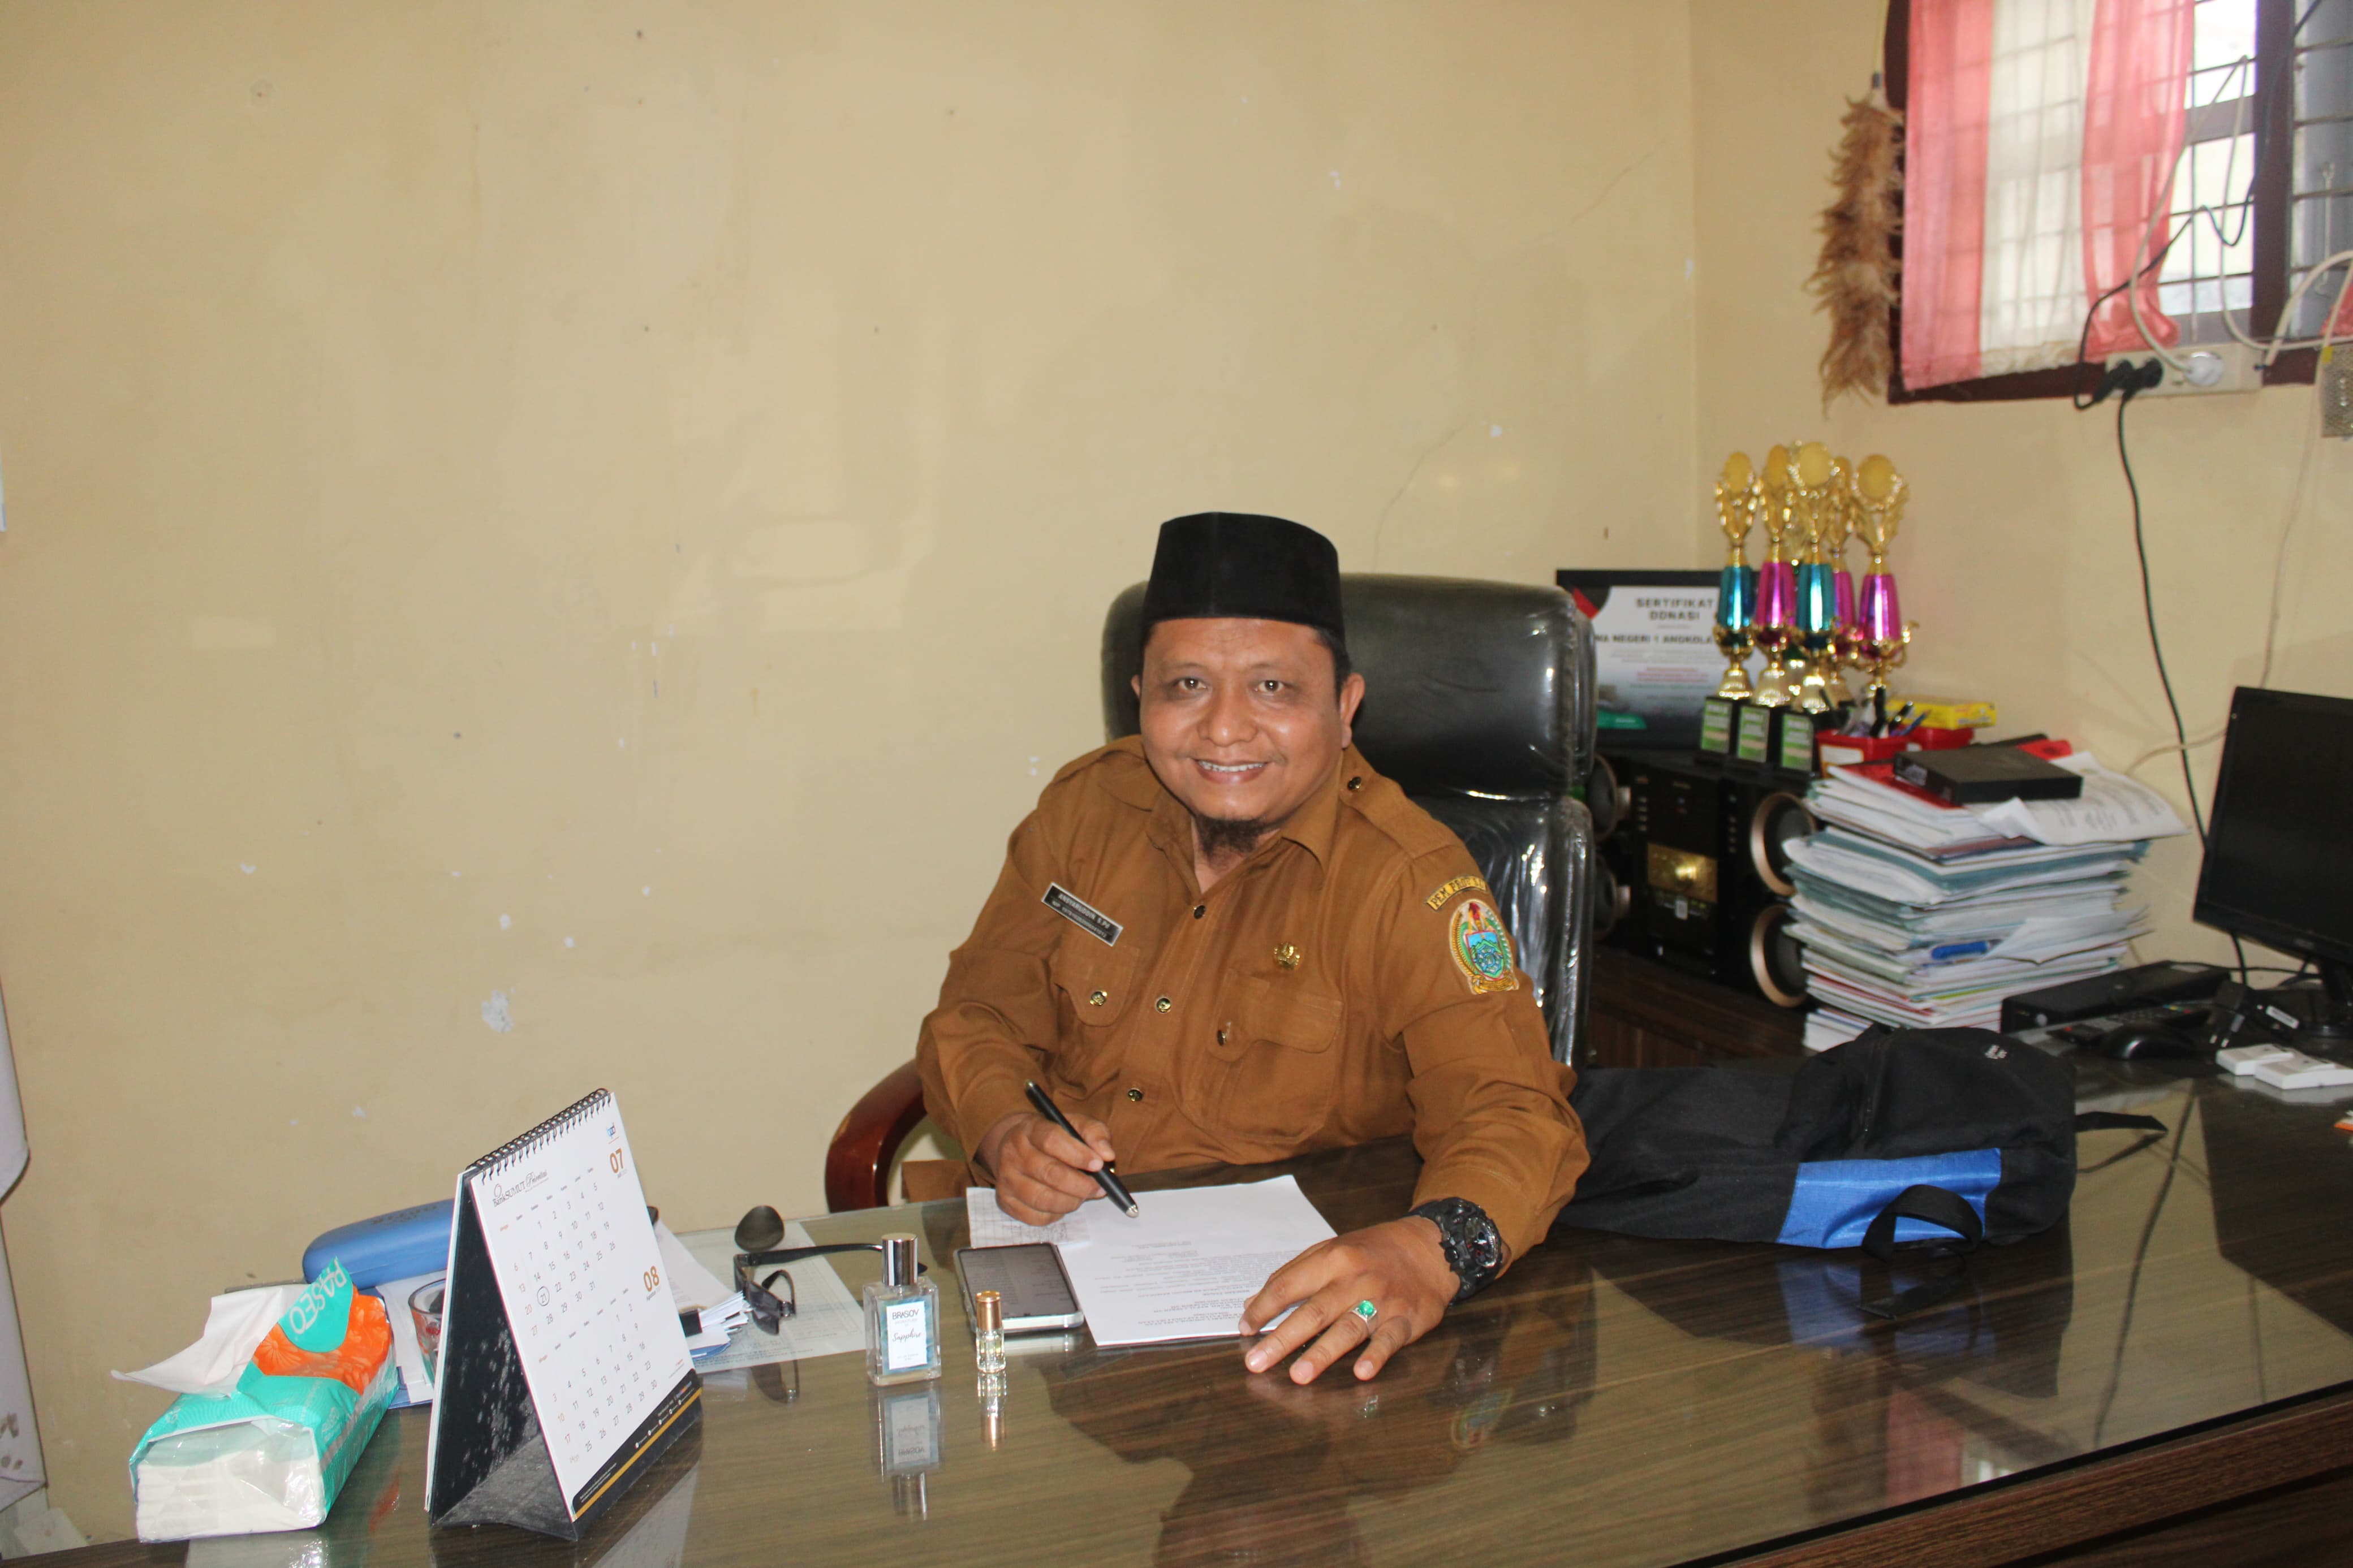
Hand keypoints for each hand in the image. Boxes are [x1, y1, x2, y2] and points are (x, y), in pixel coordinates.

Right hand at [975, 1110, 1115, 1225]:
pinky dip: (1056, 1214)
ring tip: (1083, 1195)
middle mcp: (1013, 1153)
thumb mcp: (1075, 1125)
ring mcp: (1007, 1179)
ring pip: (1043, 1199)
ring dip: (1071, 1201)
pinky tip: (1063, 1203)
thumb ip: (1095, 1133)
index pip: (1052, 1140)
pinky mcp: (1006, 1201)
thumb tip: (1107, 1154)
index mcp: (1030, 1129)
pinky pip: (1037, 1217)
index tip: (1099, 1164)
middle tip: (1099, 1187)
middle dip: (1081, 1184)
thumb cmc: (1054, 1138)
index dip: (1078, 1154)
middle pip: (1049, 1173)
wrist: (1018, 1148)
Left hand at [1237, 1216, 1457, 1383]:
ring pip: (1348, 1328)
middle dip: (1282, 1339)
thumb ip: (1293, 1275)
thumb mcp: (1332, 1250)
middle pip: (1313, 1312)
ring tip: (1299, 1375)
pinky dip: (1376, 1355)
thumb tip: (1253, 1304)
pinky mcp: (1407, 1318)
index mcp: (1332, 1259)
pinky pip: (1389, 1339)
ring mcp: (1382, 1300)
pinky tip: (1361, 1373)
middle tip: (1256, 1362)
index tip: (1244, 1328)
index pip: (1289, 1284)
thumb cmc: (1373, 1251)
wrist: (1430, 1247)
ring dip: (1323, 1353)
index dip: (1264, 1307)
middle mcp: (1354, 1279)